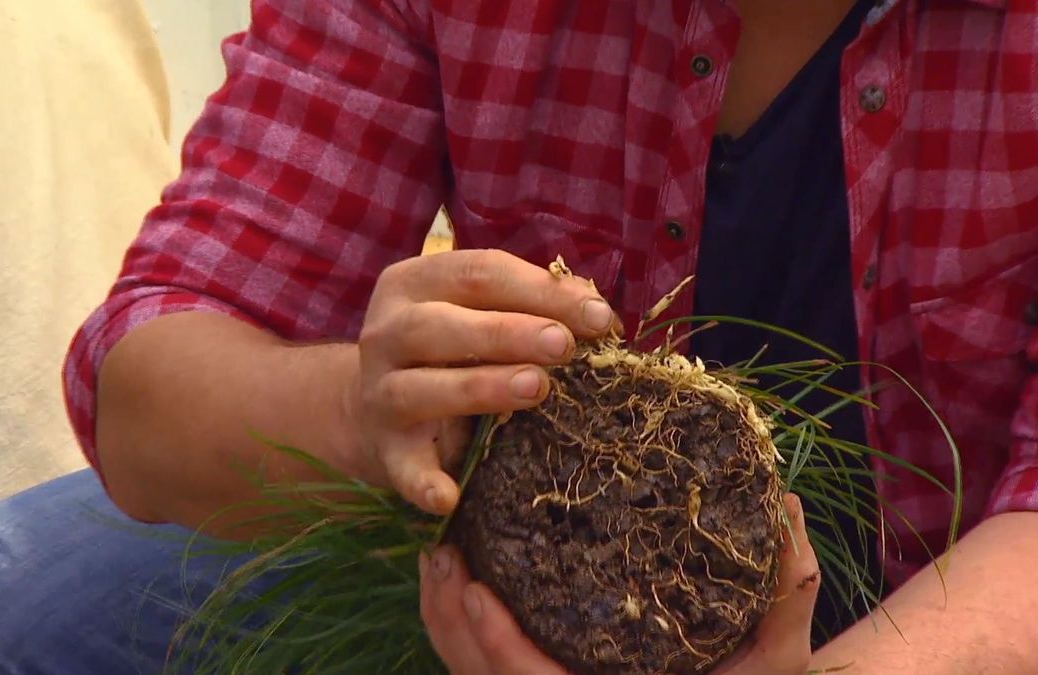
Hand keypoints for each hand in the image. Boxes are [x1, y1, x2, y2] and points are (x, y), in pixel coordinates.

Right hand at [350, 249, 616, 514]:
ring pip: (420, 388)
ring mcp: (379, 392)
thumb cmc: (451, 346)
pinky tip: (449, 496)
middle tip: (562, 345)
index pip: (477, 274)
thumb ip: (531, 305)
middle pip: (440, 326)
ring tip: (536, 388)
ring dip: (480, 387)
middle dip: (506, 332)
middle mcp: (386, 333)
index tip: (596, 314)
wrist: (377, 406)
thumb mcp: (481, 312)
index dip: (538, 290)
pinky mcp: (386, 447)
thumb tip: (596, 312)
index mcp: (413, 284)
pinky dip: (424, 483)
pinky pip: (403, 467)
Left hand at [418, 493, 819, 674]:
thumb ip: (784, 594)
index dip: (494, 644)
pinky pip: (489, 668)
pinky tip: (462, 580)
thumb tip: (786, 505)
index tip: (472, 589)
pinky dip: (463, 631)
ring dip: (446, 621)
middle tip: (441, 555)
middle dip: (450, 623)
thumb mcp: (780, 660)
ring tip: (440, 557)